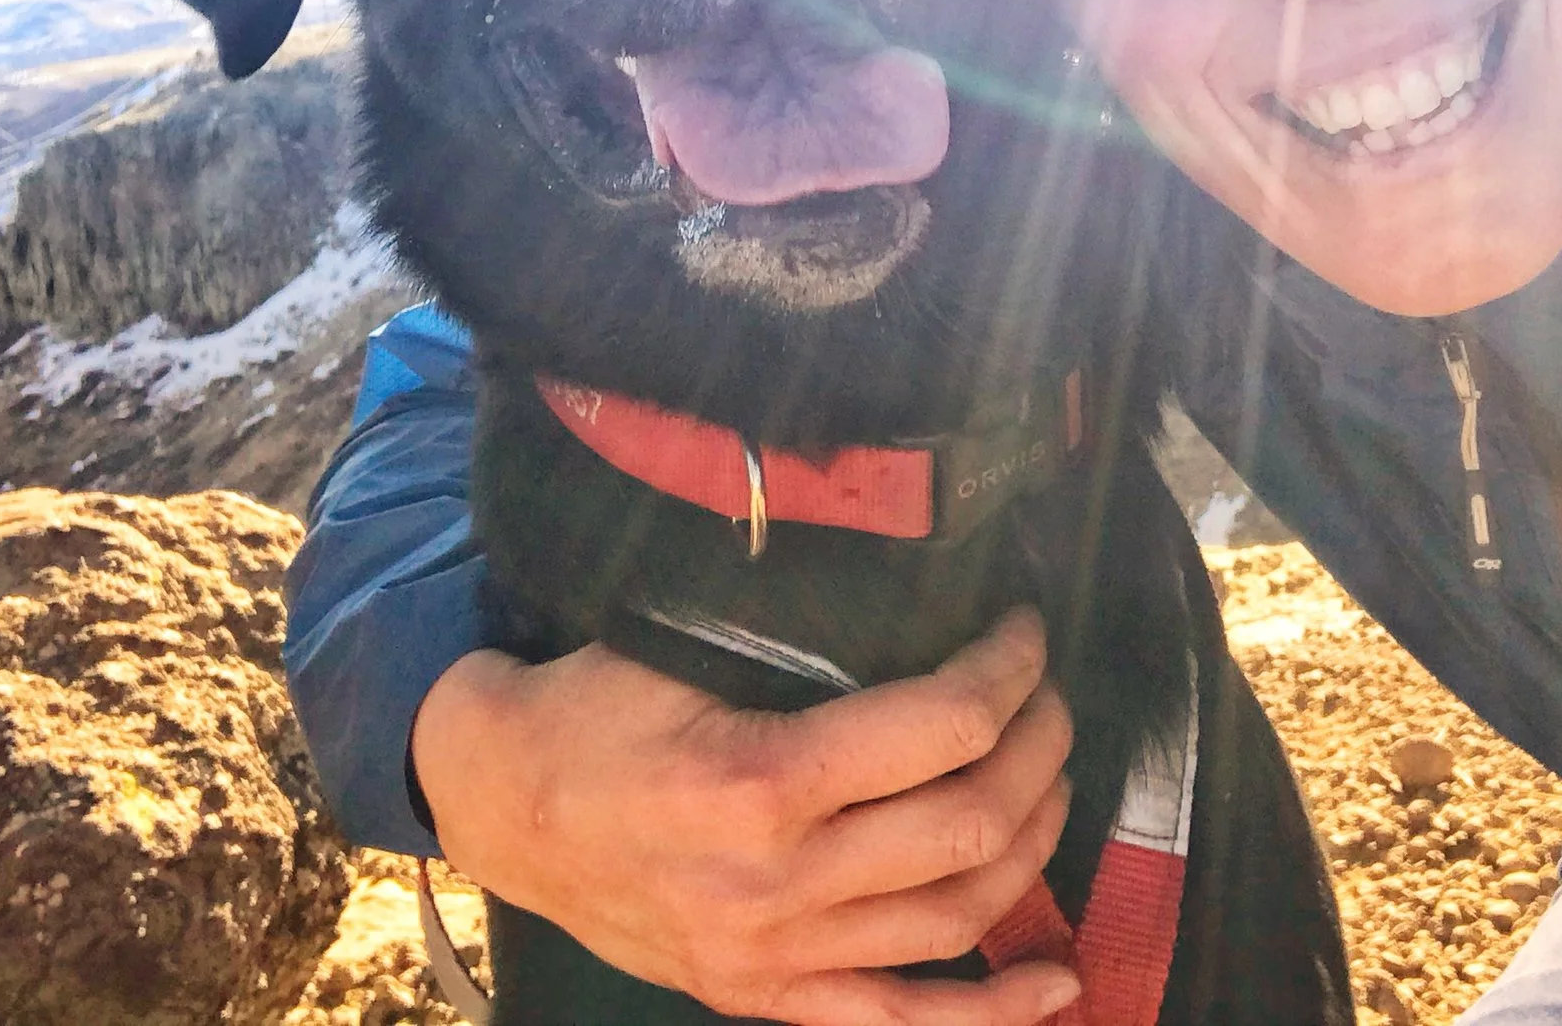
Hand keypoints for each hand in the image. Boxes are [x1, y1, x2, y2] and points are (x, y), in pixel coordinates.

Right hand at [410, 607, 1079, 1025]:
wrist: (503, 804)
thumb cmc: (593, 708)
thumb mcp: (679, 642)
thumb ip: (798, 632)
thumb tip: (923, 580)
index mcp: (760, 780)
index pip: (944, 726)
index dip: (1009, 670)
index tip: (1024, 632)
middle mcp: (777, 882)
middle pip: (969, 822)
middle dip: (1036, 746)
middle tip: (1045, 695)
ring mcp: (775, 955)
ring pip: (958, 914)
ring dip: (1030, 840)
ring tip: (1047, 776)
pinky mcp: (765, 996)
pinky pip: (901, 1018)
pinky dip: (993, 1007)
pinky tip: (1058, 977)